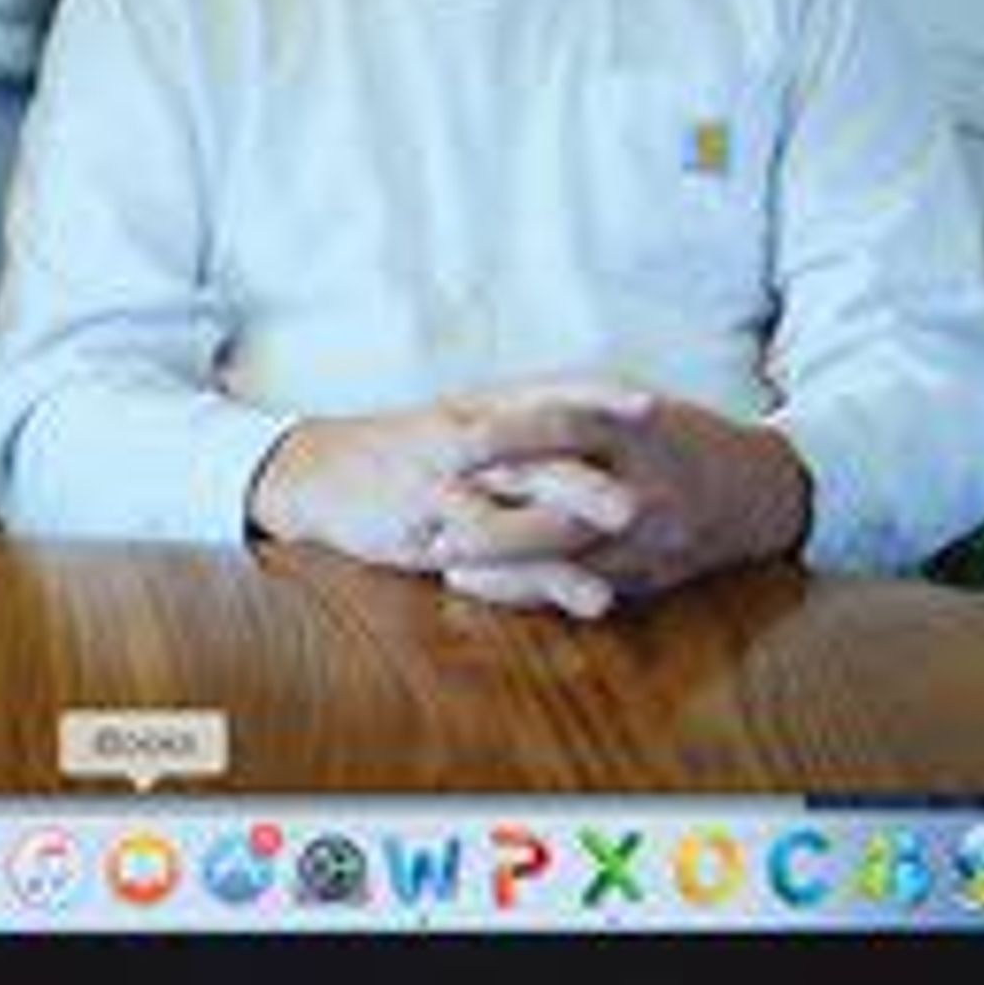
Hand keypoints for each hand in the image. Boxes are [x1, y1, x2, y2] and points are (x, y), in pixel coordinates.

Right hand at [246, 381, 660, 571]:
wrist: (315, 474)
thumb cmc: (397, 458)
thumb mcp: (455, 432)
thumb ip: (514, 438)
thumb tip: (580, 445)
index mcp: (484, 407)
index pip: (552, 388)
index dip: (601, 391)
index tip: (656, 401)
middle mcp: (472, 431)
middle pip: (548, 427)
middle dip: (606, 435)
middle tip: (668, 443)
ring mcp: (450, 474)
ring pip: (523, 482)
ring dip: (581, 500)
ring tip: (634, 519)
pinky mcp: (431, 519)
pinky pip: (495, 544)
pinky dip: (545, 572)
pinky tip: (590, 596)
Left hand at [431, 399, 815, 619]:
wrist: (757, 492)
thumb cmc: (674, 438)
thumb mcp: (629, 405)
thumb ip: (566, 408)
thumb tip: (478, 418)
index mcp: (636, 427)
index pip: (566, 424)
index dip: (507, 436)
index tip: (451, 440)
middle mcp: (645, 483)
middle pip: (562, 502)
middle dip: (493, 516)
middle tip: (431, 516)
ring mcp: (649, 537)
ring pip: (566, 556)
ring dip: (500, 561)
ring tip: (441, 557)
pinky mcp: (647, 577)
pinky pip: (576, 588)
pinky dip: (524, 589)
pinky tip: (478, 584)